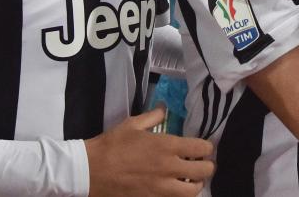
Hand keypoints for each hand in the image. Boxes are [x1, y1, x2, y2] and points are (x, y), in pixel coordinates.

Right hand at [85, 107, 214, 196]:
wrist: (90, 170)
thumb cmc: (112, 145)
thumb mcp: (132, 124)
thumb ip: (153, 117)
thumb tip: (164, 109)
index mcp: (166, 146)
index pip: (201, 148)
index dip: (207, 147)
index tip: (204, 147)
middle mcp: (169, 168)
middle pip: (204, 171)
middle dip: (207, 166)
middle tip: (201, 164)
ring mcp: (162, 188)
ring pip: (193, 191)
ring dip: (195, 184)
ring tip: (190, 180)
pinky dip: (179, 195)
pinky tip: (173, 189)